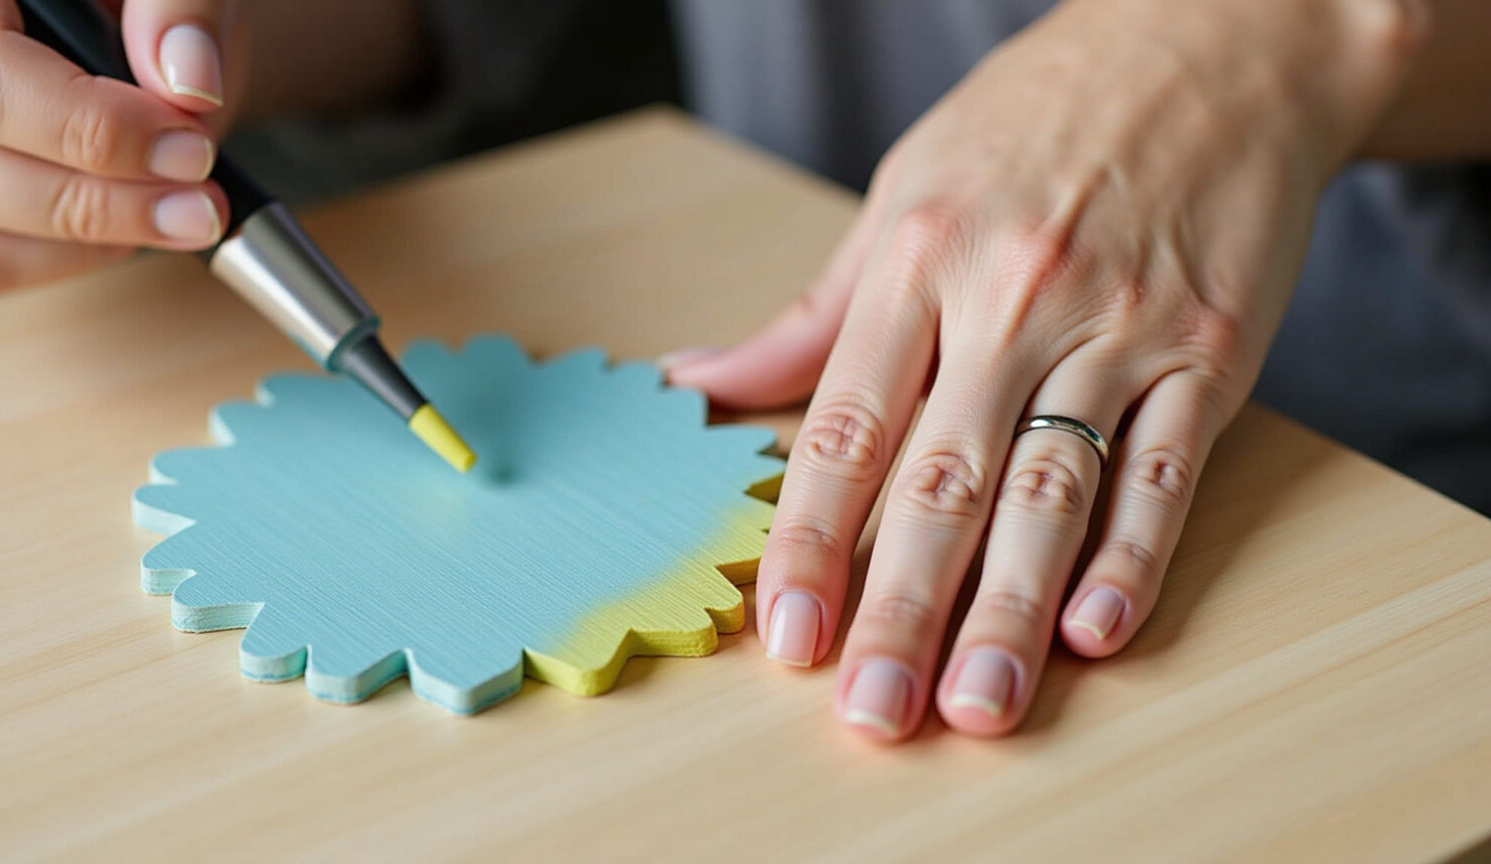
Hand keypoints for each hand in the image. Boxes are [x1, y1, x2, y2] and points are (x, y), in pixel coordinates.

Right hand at [0, 0, 242, 292]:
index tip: (190, 151)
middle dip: (109, 201)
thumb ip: (179, 10)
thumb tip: (189, 82)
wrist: (139, 36)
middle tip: (203, 204)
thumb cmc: (143, 8)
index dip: (95, 128)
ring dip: (100, 239)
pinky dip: (76, 257)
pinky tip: (131, 223)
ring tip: (182, 211)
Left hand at [667, 0, 1422, 740]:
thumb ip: (813, 313)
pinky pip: (1165, 465)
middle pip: (942, 480)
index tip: (784, 635)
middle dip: (900, 606)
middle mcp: (1015, 299)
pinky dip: (1134, 551)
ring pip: (1050, 489)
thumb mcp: (903, 194)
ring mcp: (1120, 326)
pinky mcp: (1212, 347)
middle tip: (871, 712)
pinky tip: (1098, 629)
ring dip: (1008, 608)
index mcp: (922, 262)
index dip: (810, 538)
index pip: (847, 427)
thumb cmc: (1038, 119)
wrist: (1215, 38)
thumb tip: (700, 380)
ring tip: (975, 704)